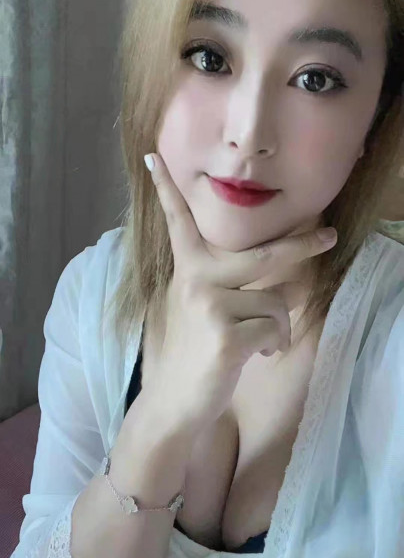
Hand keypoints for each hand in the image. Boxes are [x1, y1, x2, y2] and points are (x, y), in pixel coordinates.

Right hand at [143, 153, 336, 441]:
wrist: (174, 401)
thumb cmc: (191, 352)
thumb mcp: (195, 308)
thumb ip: (218, 283)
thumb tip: (272, 275)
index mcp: (186, 271)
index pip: (177, 223)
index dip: (166, 190)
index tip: (152, 156)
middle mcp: (195, 281)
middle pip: (260, 255)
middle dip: (301, 245)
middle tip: (329, 236)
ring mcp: (210, 306)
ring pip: (274, 301)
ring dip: (277, 326)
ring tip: (260, 343)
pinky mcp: (227, 336)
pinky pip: (274, 329)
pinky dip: (274, 345)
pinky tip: (256, 357)